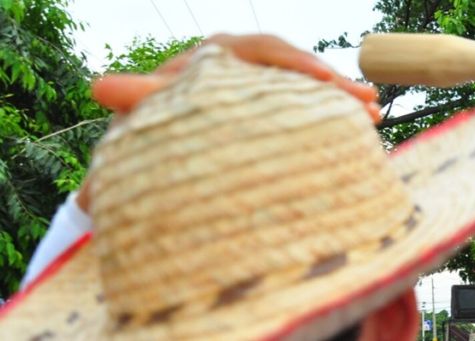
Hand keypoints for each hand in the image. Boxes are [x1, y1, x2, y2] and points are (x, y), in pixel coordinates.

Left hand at [80, 34, 381, 211]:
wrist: (153, 155)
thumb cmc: (147, 138)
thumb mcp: (144, 122)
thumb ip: (134, 104)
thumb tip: (101, 88)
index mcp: (210, 59)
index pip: (257, 52)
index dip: (293, 63)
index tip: (325, 79)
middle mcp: (240, 66)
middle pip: (293, 63)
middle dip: (331, 80)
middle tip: (363, 98)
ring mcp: (260, 87)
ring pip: (307, 84)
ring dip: (342, 96)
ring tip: (373, 114)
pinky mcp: (274, 108)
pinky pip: (311, 105)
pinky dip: (336, 115)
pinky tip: (366, 126)